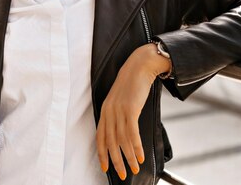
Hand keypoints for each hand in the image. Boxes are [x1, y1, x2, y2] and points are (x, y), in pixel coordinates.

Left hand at [96, 43, 170, 179]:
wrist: (140, 66)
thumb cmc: (133, 83)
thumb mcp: (121, 99)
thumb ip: (118, 113)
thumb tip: (123, 132)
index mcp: (105, 110)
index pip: (100, 136)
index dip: (102, 153)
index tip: (104, 167)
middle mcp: (109, 111)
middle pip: (110, 141)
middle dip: (115, 160)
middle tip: (122, 174)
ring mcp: (118, 110)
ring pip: (121, 140)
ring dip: (127, 157)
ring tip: (134, 169)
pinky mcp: (130, 109)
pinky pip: (131, 133)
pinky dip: (135, 147)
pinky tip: (139, 156)